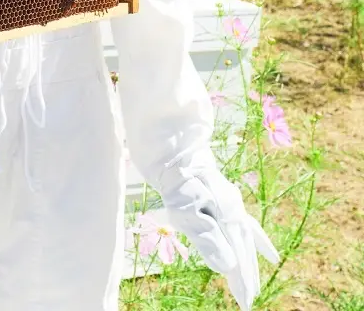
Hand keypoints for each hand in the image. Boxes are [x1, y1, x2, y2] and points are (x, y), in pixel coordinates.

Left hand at [160, 161, 278, 308]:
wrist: (173, 148)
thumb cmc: (177, 179)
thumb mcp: (185, 210)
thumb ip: (206, 239)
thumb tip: (226, 268)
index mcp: (228, 216)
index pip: (236, 256)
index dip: (240, 280)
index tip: (245, 303)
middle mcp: (235, 211)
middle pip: (243, 249)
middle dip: (246, 276)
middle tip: (248, 301)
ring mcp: (233, 203)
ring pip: (246, 239)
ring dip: (249, 262)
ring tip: (253, 284)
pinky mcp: (226, 199)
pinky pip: (247, 225)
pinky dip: (258, 241)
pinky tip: (269, 254)